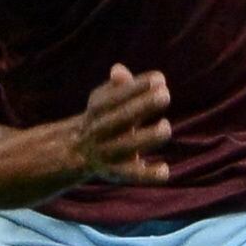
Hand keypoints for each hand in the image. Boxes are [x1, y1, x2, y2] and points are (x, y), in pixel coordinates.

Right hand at [72, 64, 171, 183]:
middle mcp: (99, 131)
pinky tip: (164, 168)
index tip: (160, 78)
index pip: (116, 96)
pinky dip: (149, 174)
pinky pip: (133, 176)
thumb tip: (119, 70)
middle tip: (166, 95)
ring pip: (129, 146)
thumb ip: (118, 86)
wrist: (80, 152)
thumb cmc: (105, 118)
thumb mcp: (106, 99)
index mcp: (97, 109)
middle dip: (144, 105)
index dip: (137, 86)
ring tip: (164, 125)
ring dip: (150, 135)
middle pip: (121, 117)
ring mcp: (107, 153)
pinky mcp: (116, 173)